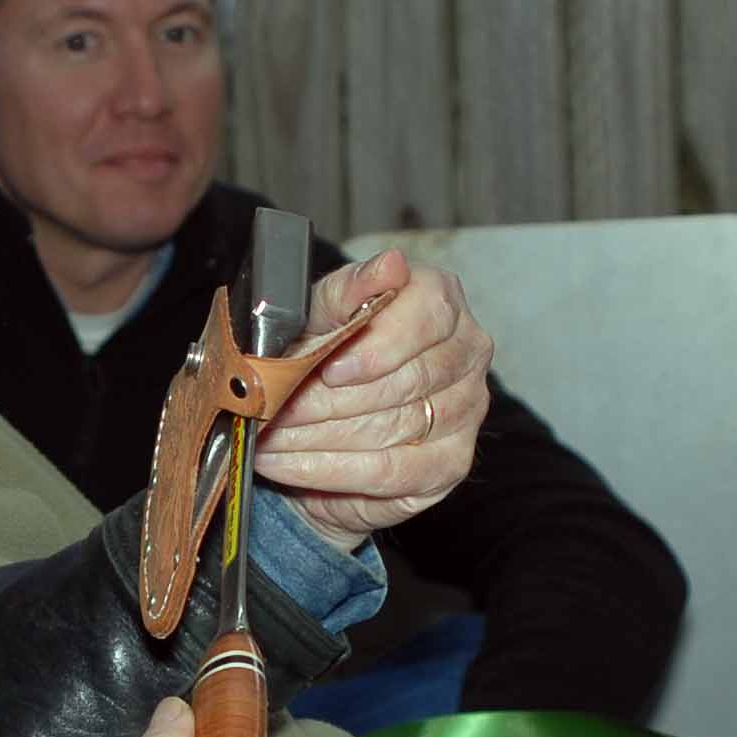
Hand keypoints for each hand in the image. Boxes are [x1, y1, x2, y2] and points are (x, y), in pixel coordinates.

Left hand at [249, 249, 491, 551]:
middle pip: (408, 379)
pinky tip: (287, 465)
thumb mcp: (321, 311)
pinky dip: (329, 471)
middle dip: (331, 399)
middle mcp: (467, 351)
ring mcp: (466, 408)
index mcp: (441, 299)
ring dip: (320, 436)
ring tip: (270, 435)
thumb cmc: (325, 347)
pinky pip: (390, 472)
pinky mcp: (452, 461)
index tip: (331, 369)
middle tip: (277, 408)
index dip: (379, 347)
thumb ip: (350, 288)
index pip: (428, 316)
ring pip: (395, 427)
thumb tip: (391, 265)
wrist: (321, 411)